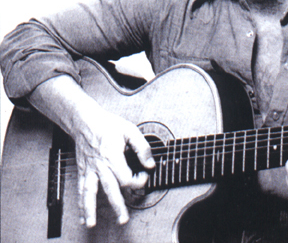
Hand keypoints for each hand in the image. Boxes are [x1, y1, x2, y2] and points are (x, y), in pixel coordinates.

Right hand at [27, 75, 155, 227]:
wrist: (86, 121)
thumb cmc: (108, 124)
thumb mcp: (130, 131)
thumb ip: (142, 148)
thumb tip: (150, 163)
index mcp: (112, 156)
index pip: (126, 178)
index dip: (138, 181)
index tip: (144, 176)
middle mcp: (100, 166)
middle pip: (109, 190)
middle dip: (117, 206)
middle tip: (123, 219)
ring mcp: (90, 170)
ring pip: (89, 194)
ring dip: (90, 210)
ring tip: (92, 224)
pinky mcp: (83, 171)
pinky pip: (80, 190)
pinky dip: (80, 204)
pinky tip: (83, 216)